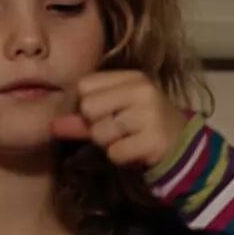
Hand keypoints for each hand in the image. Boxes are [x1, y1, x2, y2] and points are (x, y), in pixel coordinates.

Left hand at [50, 70, 189, 168]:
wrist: (180, 144)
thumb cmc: (140, 124)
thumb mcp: (113, 114)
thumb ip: (80, 119)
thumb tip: (52, 126)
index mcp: (131, 77)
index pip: (84, 86)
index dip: (86, 104)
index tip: (105, 113)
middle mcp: (142, 90)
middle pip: (88, 108)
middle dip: (96, 126)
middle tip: (118, 129)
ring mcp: (150, 115)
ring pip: (100, 133)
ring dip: (108, 144)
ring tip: (128, 139)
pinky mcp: (154, 140)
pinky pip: (115, 153)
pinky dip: (120, 157)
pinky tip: (135, 150)